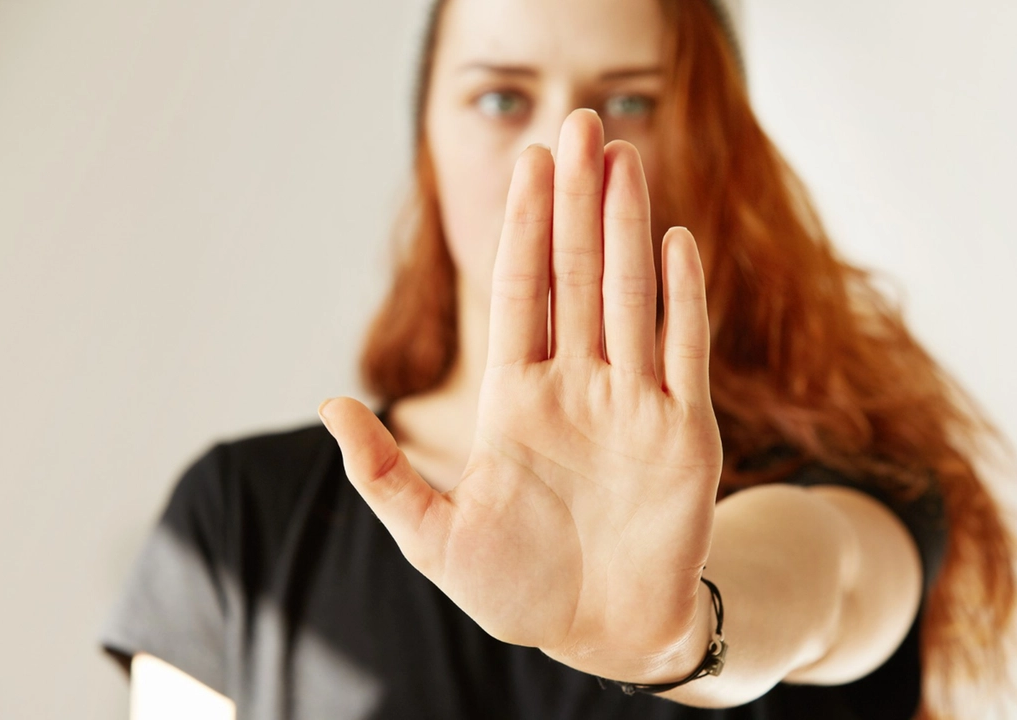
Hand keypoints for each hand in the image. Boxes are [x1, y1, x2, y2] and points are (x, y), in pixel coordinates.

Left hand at [320, 108, 722, 681]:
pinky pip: (684, 353)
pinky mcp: (685, 435)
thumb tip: (330, 403)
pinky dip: (682, 299)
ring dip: (627, 229)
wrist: (600, 635)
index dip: (523, 228)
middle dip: (577, 202)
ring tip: (624, 159)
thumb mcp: (434, 538)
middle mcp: (576, 389)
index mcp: (516, 403)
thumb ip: (385, 473)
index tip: (527, 163)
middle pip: (578, 277)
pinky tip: (673, 242)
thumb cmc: (517, 591)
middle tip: (581, 126)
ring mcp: (632, 406)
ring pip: (630, 298)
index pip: (520, 294)